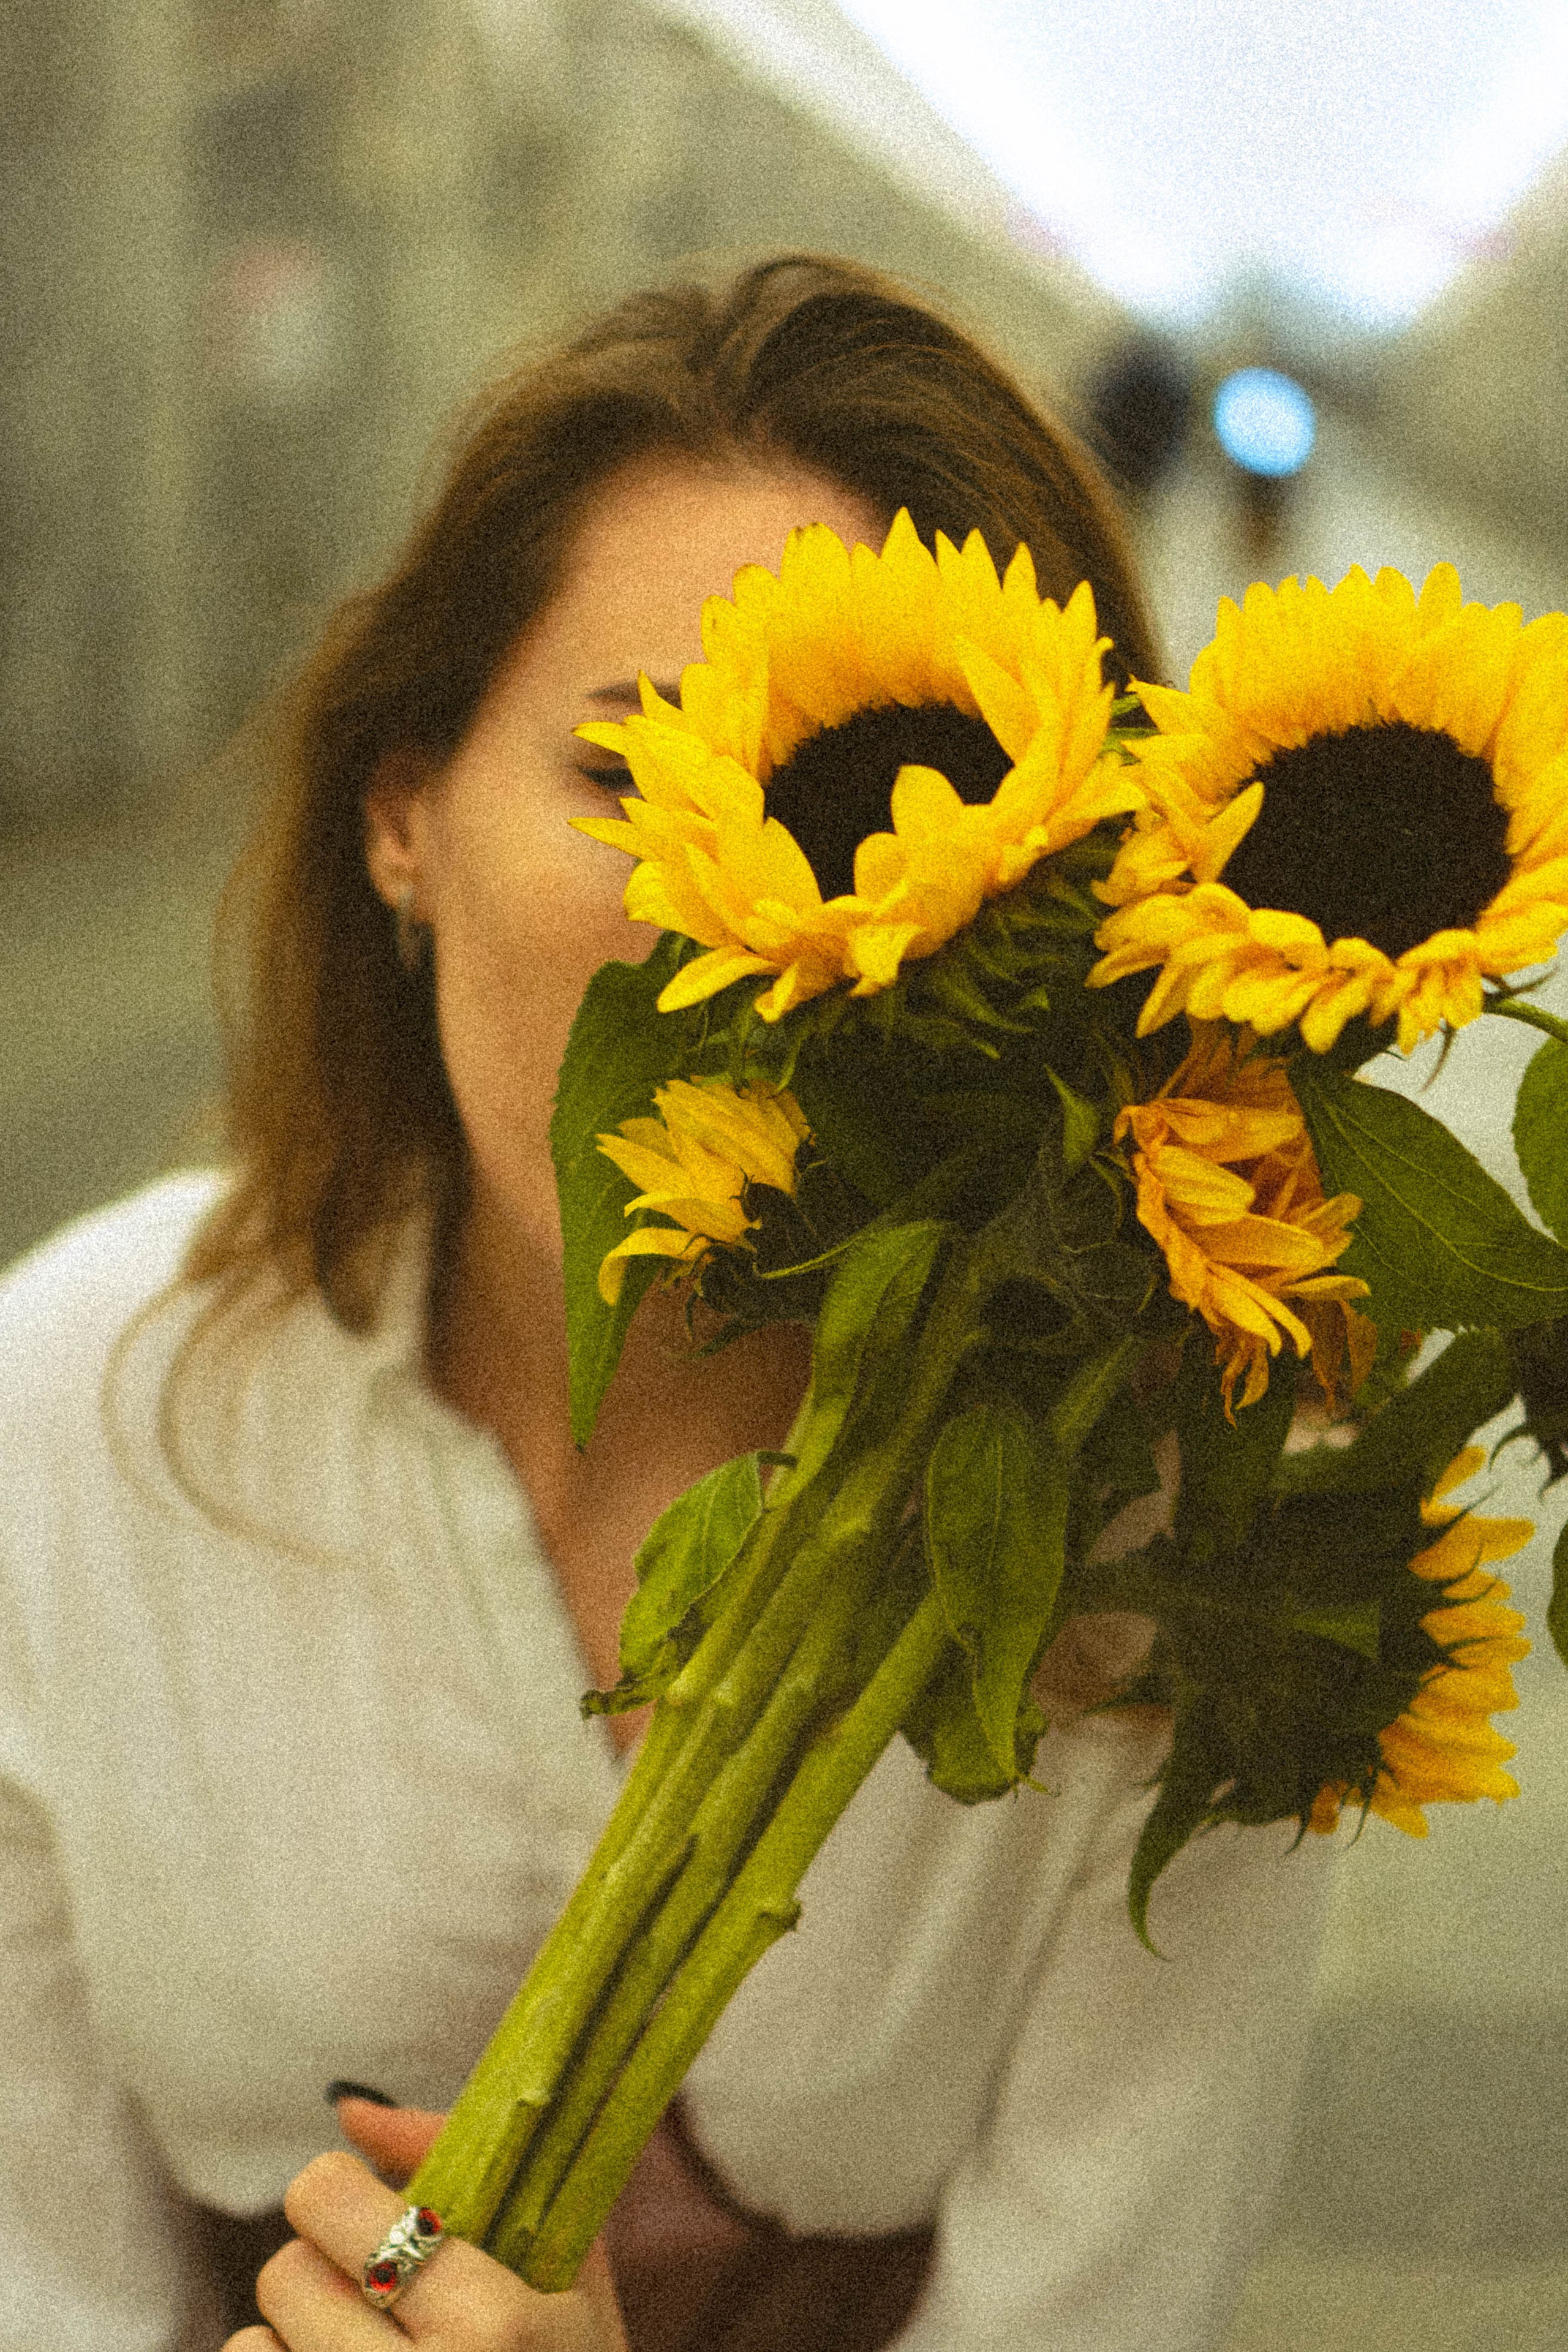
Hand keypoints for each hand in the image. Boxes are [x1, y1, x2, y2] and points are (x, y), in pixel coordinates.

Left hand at [221, 2104, 626, 2350]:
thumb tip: (353, 2112)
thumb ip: (467, 2165)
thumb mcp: (568, 2271)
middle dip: (327, 2273)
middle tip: (378, 2298)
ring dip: (295, 2343)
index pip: (330, 2199)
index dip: (343, 2195)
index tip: (372, 2213)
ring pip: (250, 2346)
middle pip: (285, 2273)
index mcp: (492, 2325)